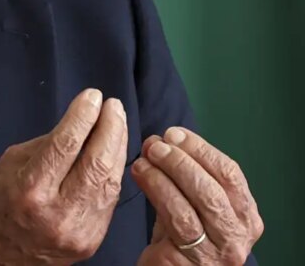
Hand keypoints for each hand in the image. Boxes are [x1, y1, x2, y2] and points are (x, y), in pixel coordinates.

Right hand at [0, 88, 127, 265]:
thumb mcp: (13, 162)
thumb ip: (49, 144)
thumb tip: (80, 122)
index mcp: (30, 189)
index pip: (66, 144)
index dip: (83, 115)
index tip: (92, 97)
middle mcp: (56, 213)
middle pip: (96, 163)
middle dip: (110, 127)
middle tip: (112, 106)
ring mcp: (77, 230)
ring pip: (110, 181)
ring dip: (117, 146)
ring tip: (117, 123)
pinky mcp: (91, 241)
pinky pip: (110, 200)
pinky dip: (114, 172)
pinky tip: (113, 153)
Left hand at [132, 128, 262, 264]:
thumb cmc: (180, 238)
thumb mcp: (192, 205)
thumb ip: (183, 176)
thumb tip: (159, 141)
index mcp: (245, 217)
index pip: (230, 173)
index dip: (200, 149)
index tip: (174, 133)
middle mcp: (238, 236)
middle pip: (214, 187)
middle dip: (182, 159)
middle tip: (156, 144)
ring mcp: (216, 253)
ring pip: (196, 202)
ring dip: (166, 172)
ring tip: (144, 157)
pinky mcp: (190, 262)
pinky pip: (176, 218)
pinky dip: (156, 189)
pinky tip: (140, 174)